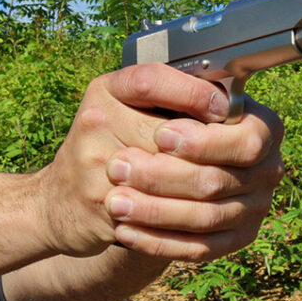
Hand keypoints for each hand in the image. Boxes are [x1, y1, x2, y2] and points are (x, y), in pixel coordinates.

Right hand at [36, 63, 232, 256]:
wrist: (59, 201)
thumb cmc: (108, 151)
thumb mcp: (126, 113)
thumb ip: (168, 104)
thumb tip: (232, 106)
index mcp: (106, 91)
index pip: (150, 81)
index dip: (193, 94)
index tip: (225, 109)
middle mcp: (95, 121)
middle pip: (168, 136)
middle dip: (211, 153)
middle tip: (241, 162)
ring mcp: (92, 164)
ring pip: (168, 178)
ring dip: (204, 189)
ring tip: (229, 192)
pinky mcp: (97, 204)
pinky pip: (154, 214)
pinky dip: (185, 219)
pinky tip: (205, 217)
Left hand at [102, 80, 284, 261]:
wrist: (169, 162)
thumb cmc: (167, 119)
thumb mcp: (169, 97)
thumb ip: (177, 97)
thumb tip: (169, 123)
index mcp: (265, 128)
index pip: (245, 142)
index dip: (203, 143)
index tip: (160, 135)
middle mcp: (268, 170)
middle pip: (215, 182)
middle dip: (161, 176)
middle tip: (116, 168)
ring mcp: (255, 209)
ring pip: (203, 218)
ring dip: (154, 212)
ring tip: (114, 202)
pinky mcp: (235, 240)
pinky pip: (197, 249)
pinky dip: (158, 241)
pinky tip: (124, 231)